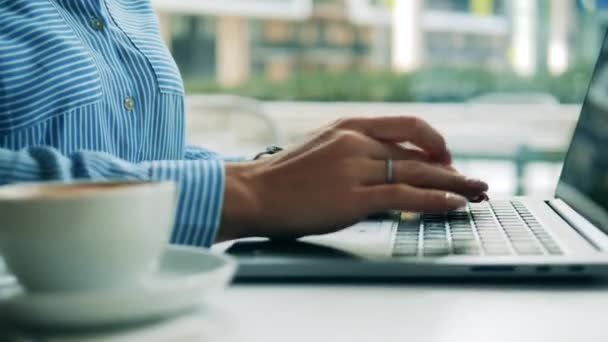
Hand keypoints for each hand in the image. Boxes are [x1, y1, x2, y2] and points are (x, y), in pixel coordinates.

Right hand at [218, 116, 488, 240]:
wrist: (253, 192)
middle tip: (476, 181)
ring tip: (476, 194)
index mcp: (349, 126)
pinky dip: (433, 200)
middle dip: (453, 168)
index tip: (447, 158)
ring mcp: (355, 169)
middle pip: (419, 154)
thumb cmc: (283, 177)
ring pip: (417, 174)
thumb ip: (353, 150)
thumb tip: (384, 165)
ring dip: (453, 184)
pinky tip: (453, 204)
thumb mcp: (321, 148)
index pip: (407, 127)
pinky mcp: (352, 197)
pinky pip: (404, 197)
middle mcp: (356, 142)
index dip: (435, 141)